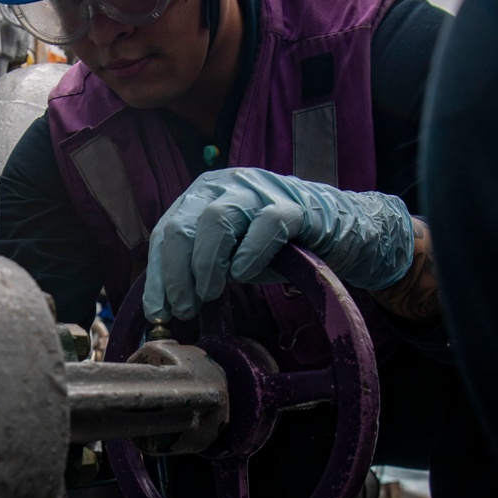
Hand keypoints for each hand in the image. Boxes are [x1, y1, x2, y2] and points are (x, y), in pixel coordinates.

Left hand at [143, 167, 413, 320]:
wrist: (339, 231)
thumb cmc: (275, 246)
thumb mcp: (229, 257)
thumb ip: (198, 271)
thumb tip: (166, 308)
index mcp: (202, 195)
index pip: (165, 233)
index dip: (158, 275)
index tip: (157, 312)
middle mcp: (225, 185)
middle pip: (183, 226)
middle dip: (176, 273)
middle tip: (184, 309)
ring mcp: (259, 190)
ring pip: (217, 220)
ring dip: (206, 264)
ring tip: (209, 295)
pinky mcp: (295, 204)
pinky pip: (266, 223)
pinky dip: (250, 253)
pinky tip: (244, 276)